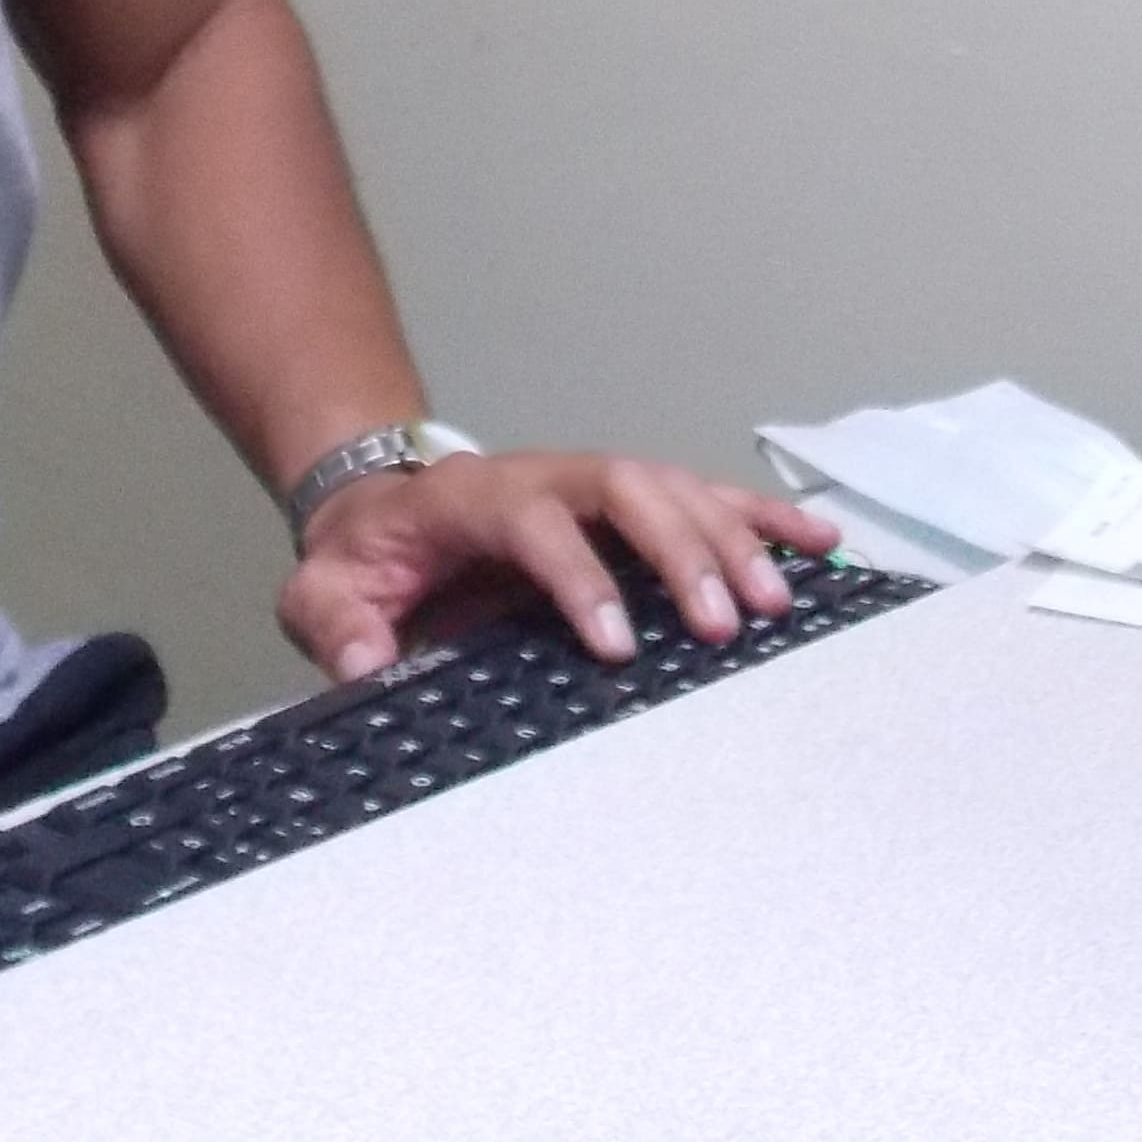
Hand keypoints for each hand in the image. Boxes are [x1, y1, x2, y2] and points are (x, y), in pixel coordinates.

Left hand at [274, 449, 841, 681]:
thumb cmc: (365, 561)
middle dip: (679, 551)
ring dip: (732, 537)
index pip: (535, 522)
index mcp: (471, 500)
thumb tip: (367, 662)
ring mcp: (591, 485)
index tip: (614, 644)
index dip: (577, 576)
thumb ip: (335, 624)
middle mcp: (544, 478)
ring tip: (779, 601)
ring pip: (675, 488)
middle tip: (722, 624)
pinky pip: (704, 498)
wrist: (380, 512)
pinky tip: (819, 542)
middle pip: (626, 489)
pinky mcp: (628, 506)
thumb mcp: (322, 593)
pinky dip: (763, 517)